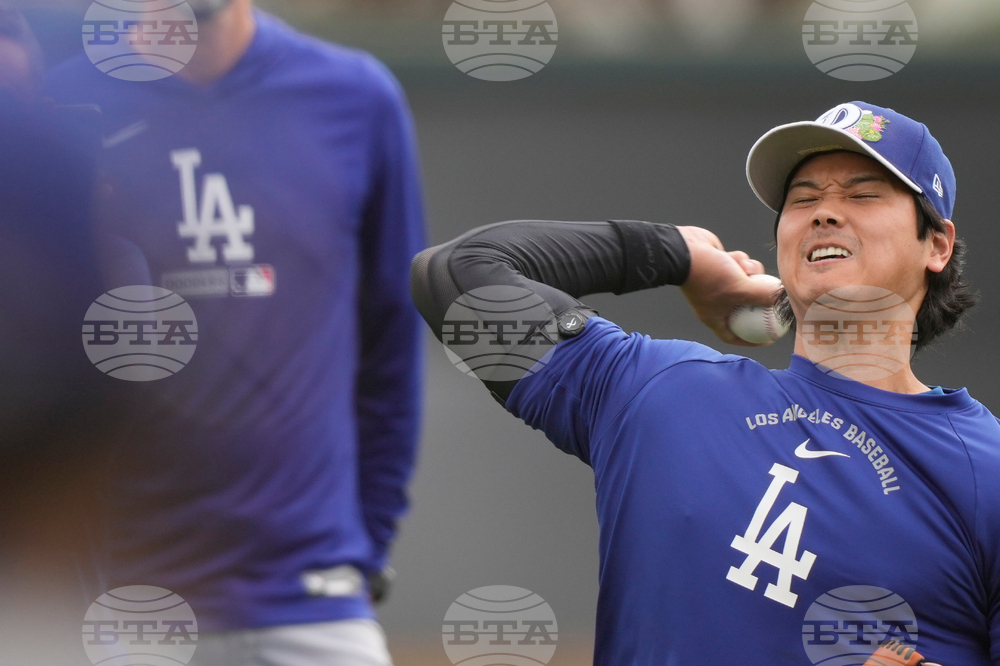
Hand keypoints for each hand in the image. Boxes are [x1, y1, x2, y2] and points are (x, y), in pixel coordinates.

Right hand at [676, 226, 779, 345]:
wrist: (684, 249)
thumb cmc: (708, 275)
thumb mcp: (740, 289)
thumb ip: (764, 295)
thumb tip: (783, 298)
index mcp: (713, 316)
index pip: (733, 337)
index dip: (752, 341)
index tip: (769, 338)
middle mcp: (715, 301)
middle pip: (744, 308)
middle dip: (758, 300)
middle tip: (775, 298)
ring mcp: (717, 283)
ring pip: (746, 282)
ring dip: (751, 274)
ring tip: (747, 268)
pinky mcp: (720, 265)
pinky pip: (739, 266)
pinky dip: (741, 261)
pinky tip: (735, 256)